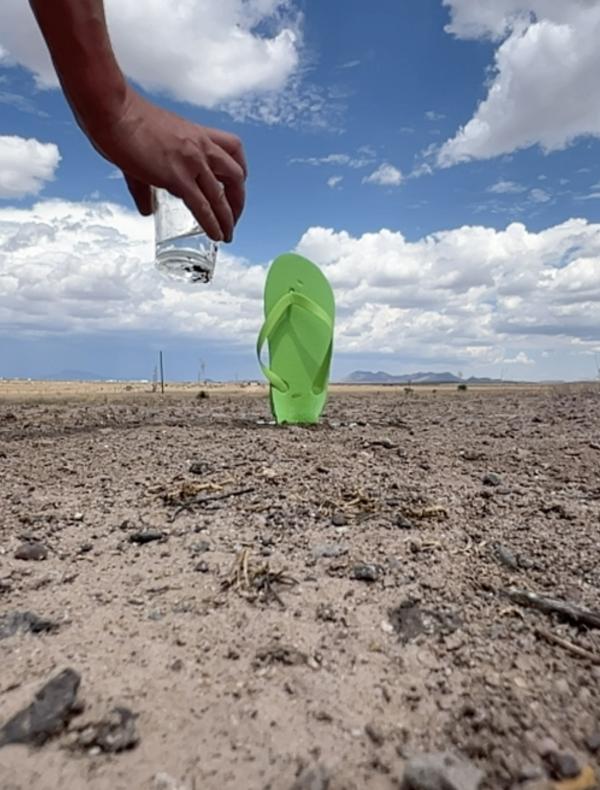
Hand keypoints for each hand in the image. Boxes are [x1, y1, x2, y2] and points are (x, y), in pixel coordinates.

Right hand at [91, 88, 246, 241]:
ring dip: (229, 218)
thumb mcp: (147, 148)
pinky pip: (202, 207)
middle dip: (238, 199)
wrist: (112, 110)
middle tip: (234, 216)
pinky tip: (216, 236)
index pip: (232, 149)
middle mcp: (200, 146)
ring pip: (222, 195)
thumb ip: (147, 184)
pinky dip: (212, 224)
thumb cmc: (123, 119)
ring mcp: (191, 162)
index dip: (238, 171)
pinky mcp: (177, 177)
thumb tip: (146, 209)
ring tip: (228, 234)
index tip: (234, 187)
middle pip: (236, 175)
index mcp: (196, 134)